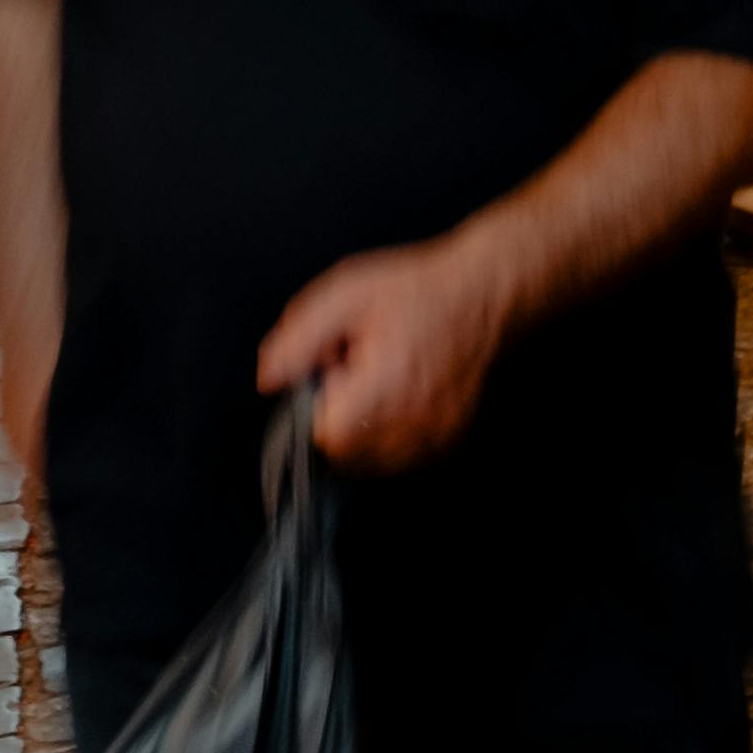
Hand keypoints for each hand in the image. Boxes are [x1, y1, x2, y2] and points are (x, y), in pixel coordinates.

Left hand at [254, 234, 516, 470]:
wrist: (483, 294)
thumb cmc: (415, 290)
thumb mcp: (345, 295)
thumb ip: (300, 339)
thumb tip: (269, 380)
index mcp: (385, 386)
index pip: (327, 435)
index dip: (321, 403)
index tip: (337, 369)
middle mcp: (414, 422)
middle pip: (346, 454)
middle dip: (340, 418)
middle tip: (360, 370)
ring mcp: (434, 438)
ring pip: (372, 462)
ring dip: (363, 430)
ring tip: (382, 381)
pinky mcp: (446, 442)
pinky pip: (399, 458)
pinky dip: (388, 436)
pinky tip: (399, 394)